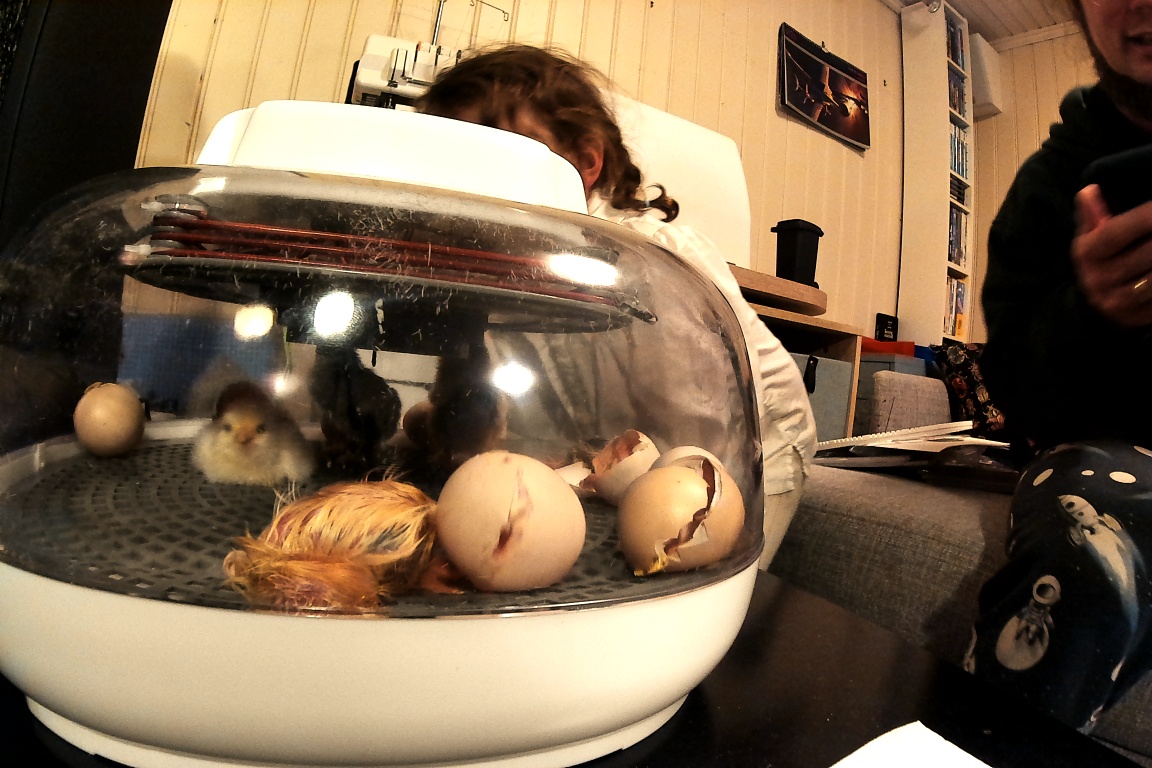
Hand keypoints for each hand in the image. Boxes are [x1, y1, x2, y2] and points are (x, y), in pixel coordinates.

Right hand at [1072, 184, 1151, 326]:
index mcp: (1086, 255)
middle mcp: (1098, 280)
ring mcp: (1118, 302)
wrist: (1094, 308)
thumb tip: (1090, 191)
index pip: (1115, 232)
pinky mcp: (1136, 317)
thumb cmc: (1098, 261)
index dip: (1143, 217)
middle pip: (1146, 253)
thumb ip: (1093, 215)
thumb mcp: (1090, 238)